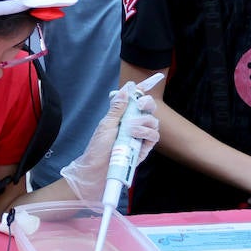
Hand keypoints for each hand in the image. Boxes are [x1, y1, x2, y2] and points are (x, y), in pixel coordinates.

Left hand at [61, 83, 158, 201]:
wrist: (97, 169)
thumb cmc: (98, 148)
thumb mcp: (106, 124)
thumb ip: (117, 108)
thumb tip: (125, 90)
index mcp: (124, 116)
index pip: (136, 100)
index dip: (143, 89)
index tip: (149, 81)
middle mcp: (135, 124)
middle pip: (149, 108)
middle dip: (147, 102)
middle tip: (140, 103)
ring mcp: (140, 136)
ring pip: (153, 122)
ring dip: (143, 121)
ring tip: (130, 127)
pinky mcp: (144, 148)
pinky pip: (154, 137)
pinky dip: (146, 132)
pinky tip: (135, 134)